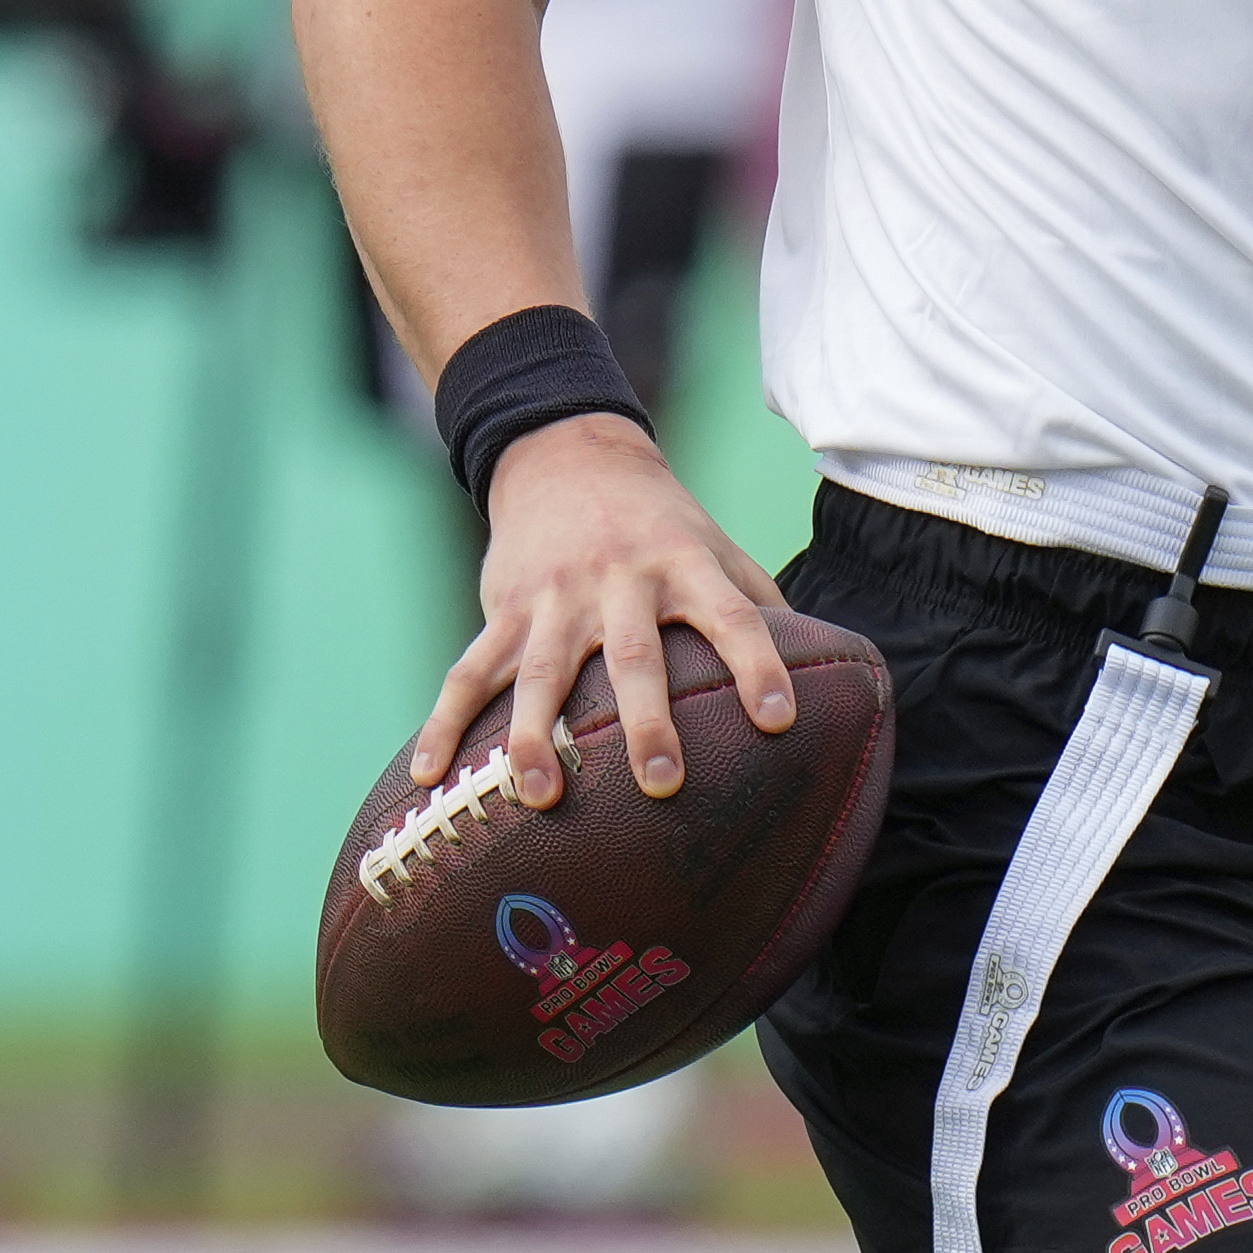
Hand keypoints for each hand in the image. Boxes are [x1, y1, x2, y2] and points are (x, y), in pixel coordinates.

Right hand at [416, 411, 797, 809]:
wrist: (565, 455)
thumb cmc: (659, 522)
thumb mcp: (714, 544)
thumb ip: (758, 603)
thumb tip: (824, 671)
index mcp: (683, 564)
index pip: (731, 615)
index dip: (757, 663)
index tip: (780, 720)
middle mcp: (618, 580)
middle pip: (633, 653)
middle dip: (647, 719)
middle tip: (661, 784)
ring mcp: (553, 598)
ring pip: (540, 671)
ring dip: (536, 735)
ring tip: (539, 796)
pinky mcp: (503, 609)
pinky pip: (468, 672)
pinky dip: (444, 724)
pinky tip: (428, 777)